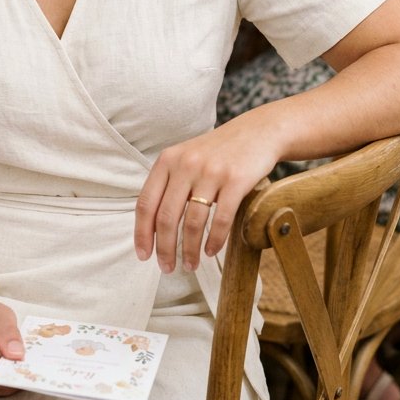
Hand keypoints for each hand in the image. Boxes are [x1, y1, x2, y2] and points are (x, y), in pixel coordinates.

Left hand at [134, 117, 280, 271]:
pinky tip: (210, 251)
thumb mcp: (186, 157)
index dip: (142, 233)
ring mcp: (210, 172)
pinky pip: (221, 219)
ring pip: (193, 222)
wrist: (257, 131)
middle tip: (166, 268)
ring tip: (190, 264)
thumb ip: (169, 183)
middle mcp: (186, 164)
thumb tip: (151, 226)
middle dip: (164, 248)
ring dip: (189, 250)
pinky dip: (214, 241)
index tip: (143, 255)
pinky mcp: (235, 180)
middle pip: (167, 217)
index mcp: (168, 159)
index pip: (146, 203)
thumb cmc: (218, 152)